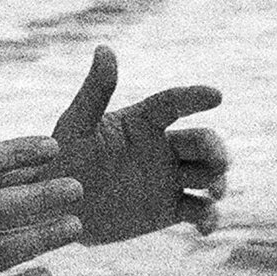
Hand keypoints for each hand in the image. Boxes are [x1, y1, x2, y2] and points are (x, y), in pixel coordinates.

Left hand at [46, 46, 227, 244]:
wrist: (57, 207)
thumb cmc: (60, 160)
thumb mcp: (75, 126)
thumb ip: (94, 91)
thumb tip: (104, 47)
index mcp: (142, 121)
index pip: (174, 103)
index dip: (195, 97)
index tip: (216, 96)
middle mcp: (162, 147)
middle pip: (201, 141)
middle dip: (215, 149)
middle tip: (219, 162)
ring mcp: (169, 178)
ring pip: (207, 175)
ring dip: (219, 181)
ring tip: (214, 193)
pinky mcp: (170, 209)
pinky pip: (198, 211)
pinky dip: (209, 218)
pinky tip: (205, 227)